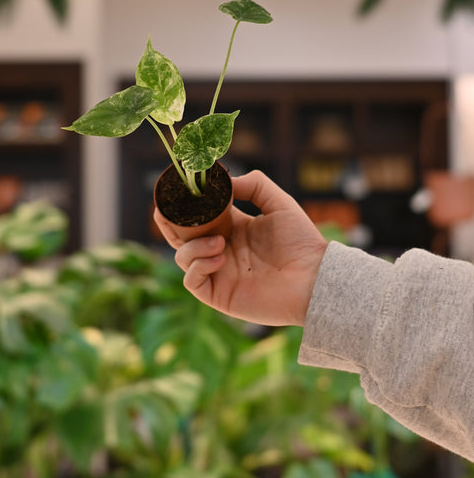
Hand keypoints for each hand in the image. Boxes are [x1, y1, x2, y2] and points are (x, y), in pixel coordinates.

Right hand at [153, 169, 327, 326]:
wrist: (314, 278)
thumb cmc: (301, 241)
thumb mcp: (279, 203)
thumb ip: (254, 185)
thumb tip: (223, 182)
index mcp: (232, 227)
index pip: (198, 215)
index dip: (183, 204)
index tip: (175, 190)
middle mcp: (220, 248)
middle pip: (180, 236)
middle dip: (167, 223)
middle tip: (163, 211)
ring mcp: (218, 272)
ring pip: (182, 257)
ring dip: (192, 246)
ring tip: (219, 243)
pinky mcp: (219, 294)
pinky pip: (192, 280)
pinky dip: (198, 266)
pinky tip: (219, 257)